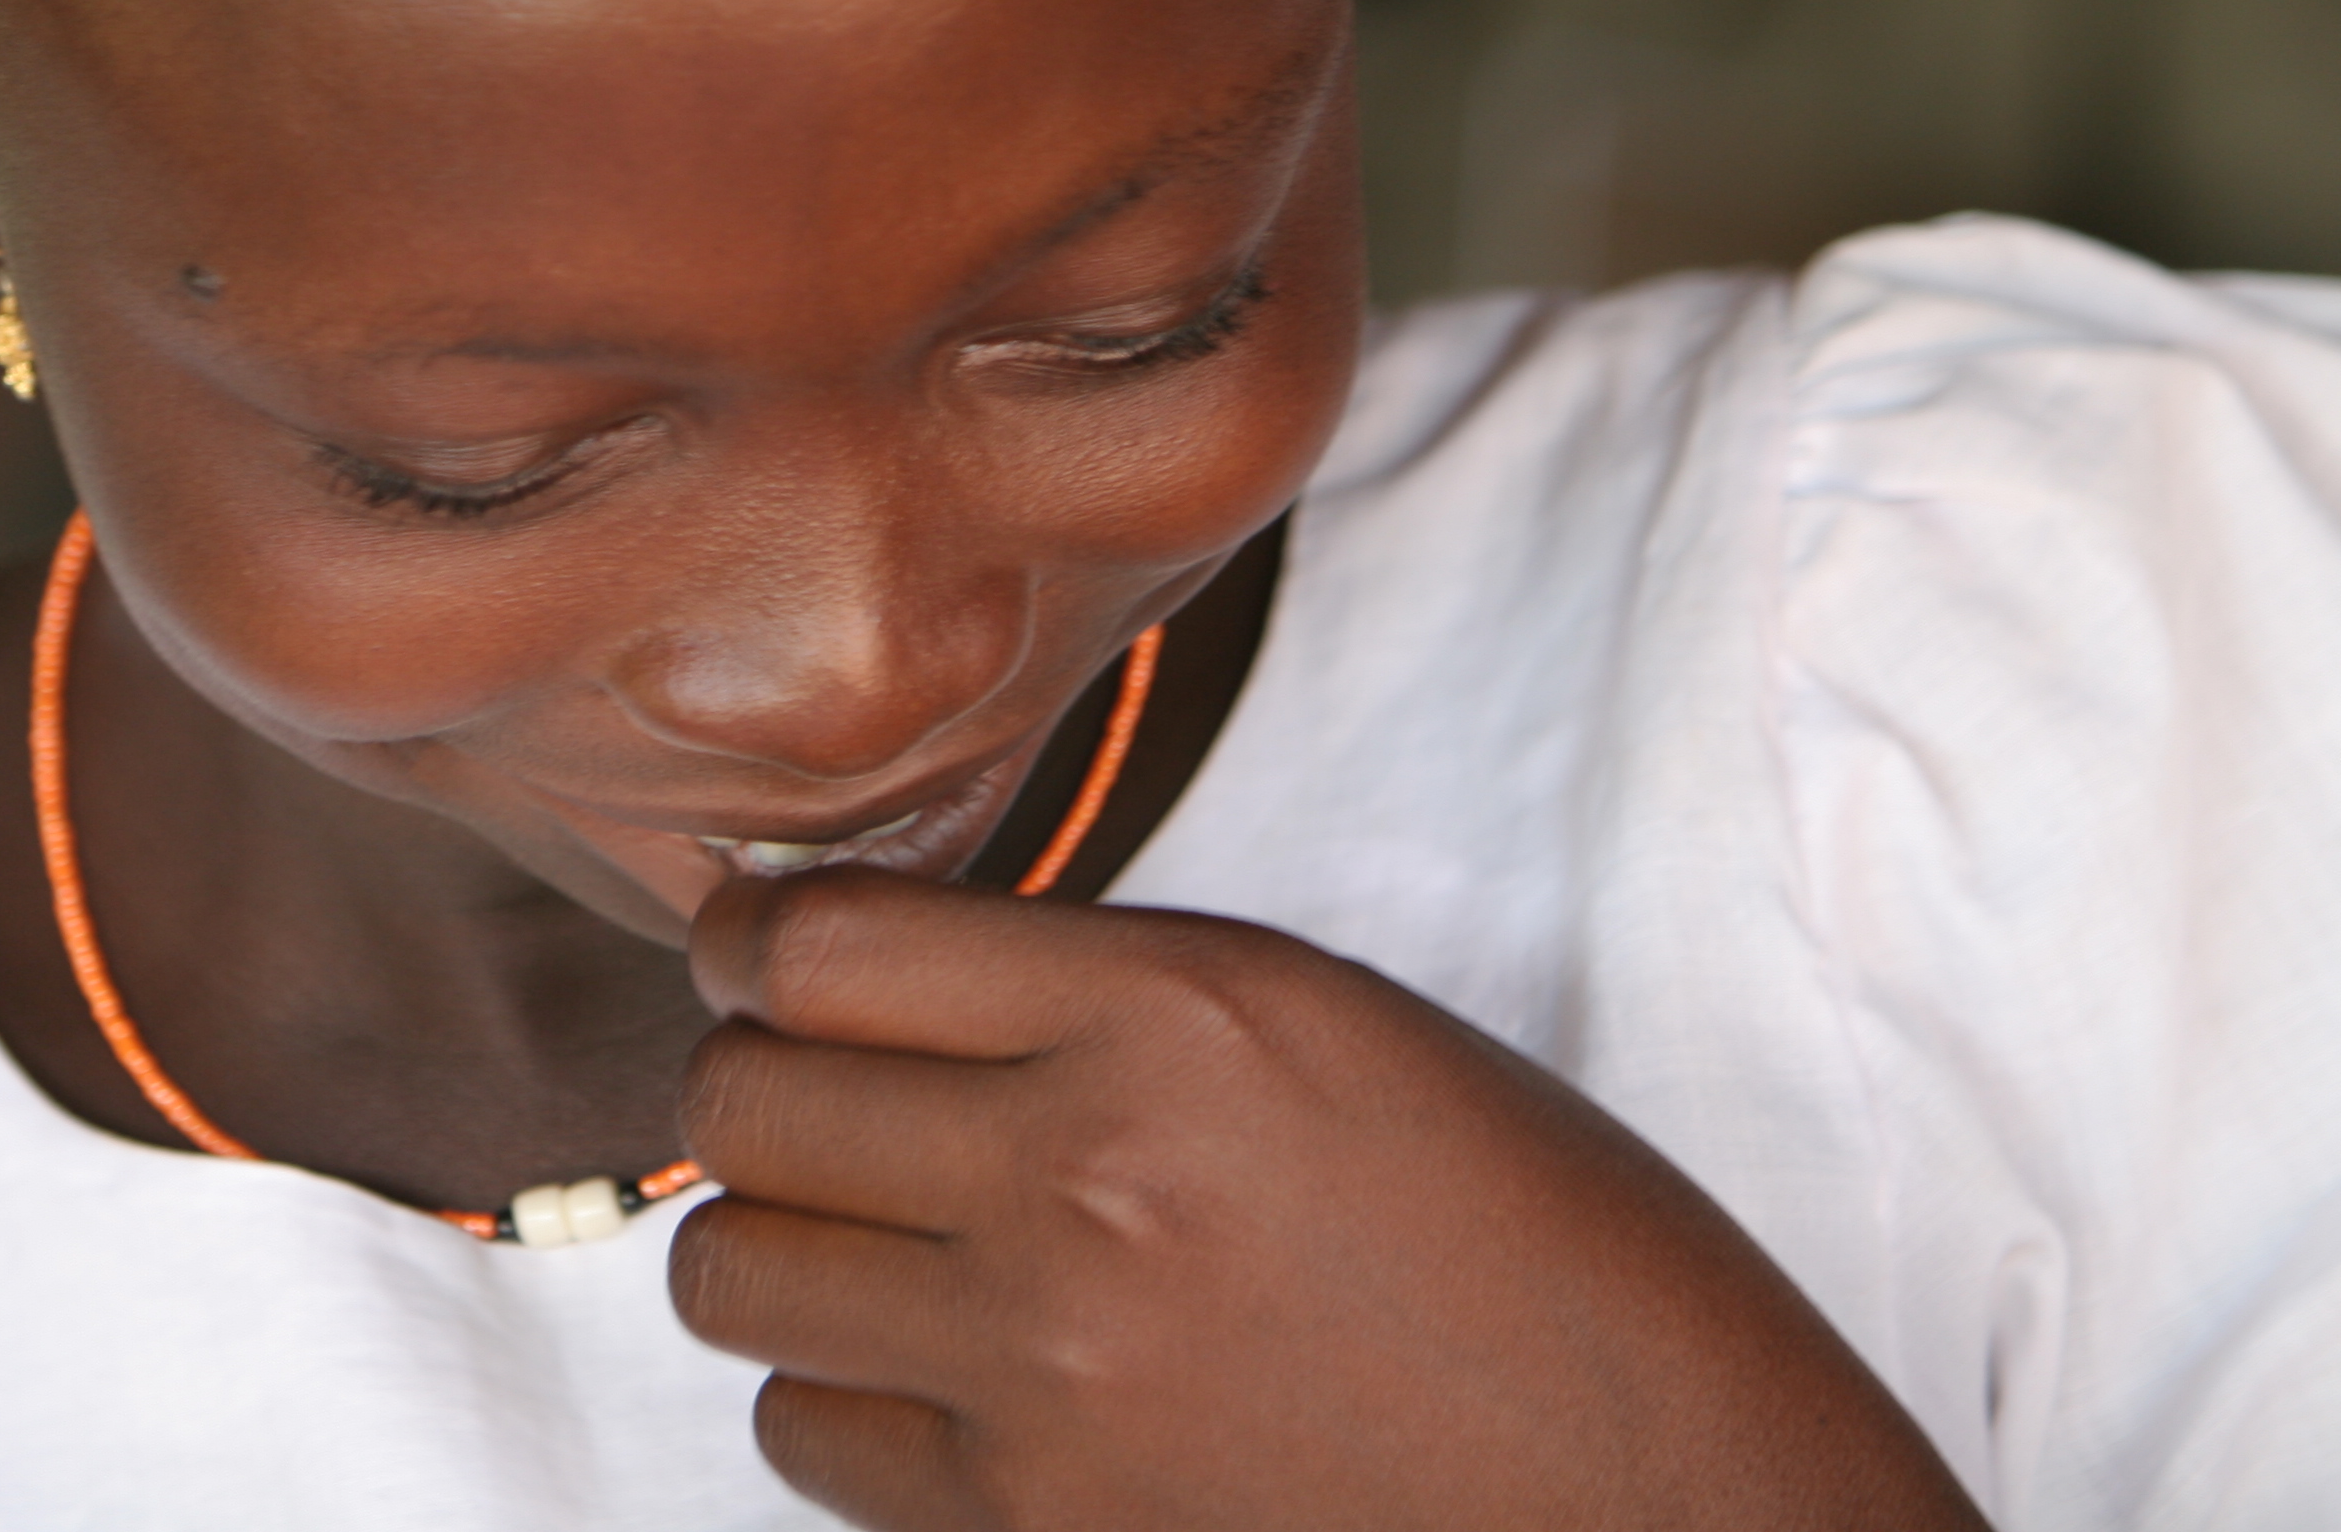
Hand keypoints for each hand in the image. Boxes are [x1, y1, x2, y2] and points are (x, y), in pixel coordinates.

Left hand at [667, 871, 1989, 1530]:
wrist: (1676, 1515)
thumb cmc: (1550, 1257)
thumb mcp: (1340, 1031)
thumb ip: (1100, 986)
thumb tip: (883, 967)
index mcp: (1178, 1014)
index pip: (820, 944)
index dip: (751, 937)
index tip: (753, 947)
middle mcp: (1085, 1180)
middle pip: (736, 1105)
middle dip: (741, 1081)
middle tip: (801, 1087)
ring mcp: (1048, 1372)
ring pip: (732, 1276)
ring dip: (771, 1242)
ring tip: (860, 1234)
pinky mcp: (1034, 1528)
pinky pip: (808, 1437)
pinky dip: (839, 1398)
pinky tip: (937, 1373)